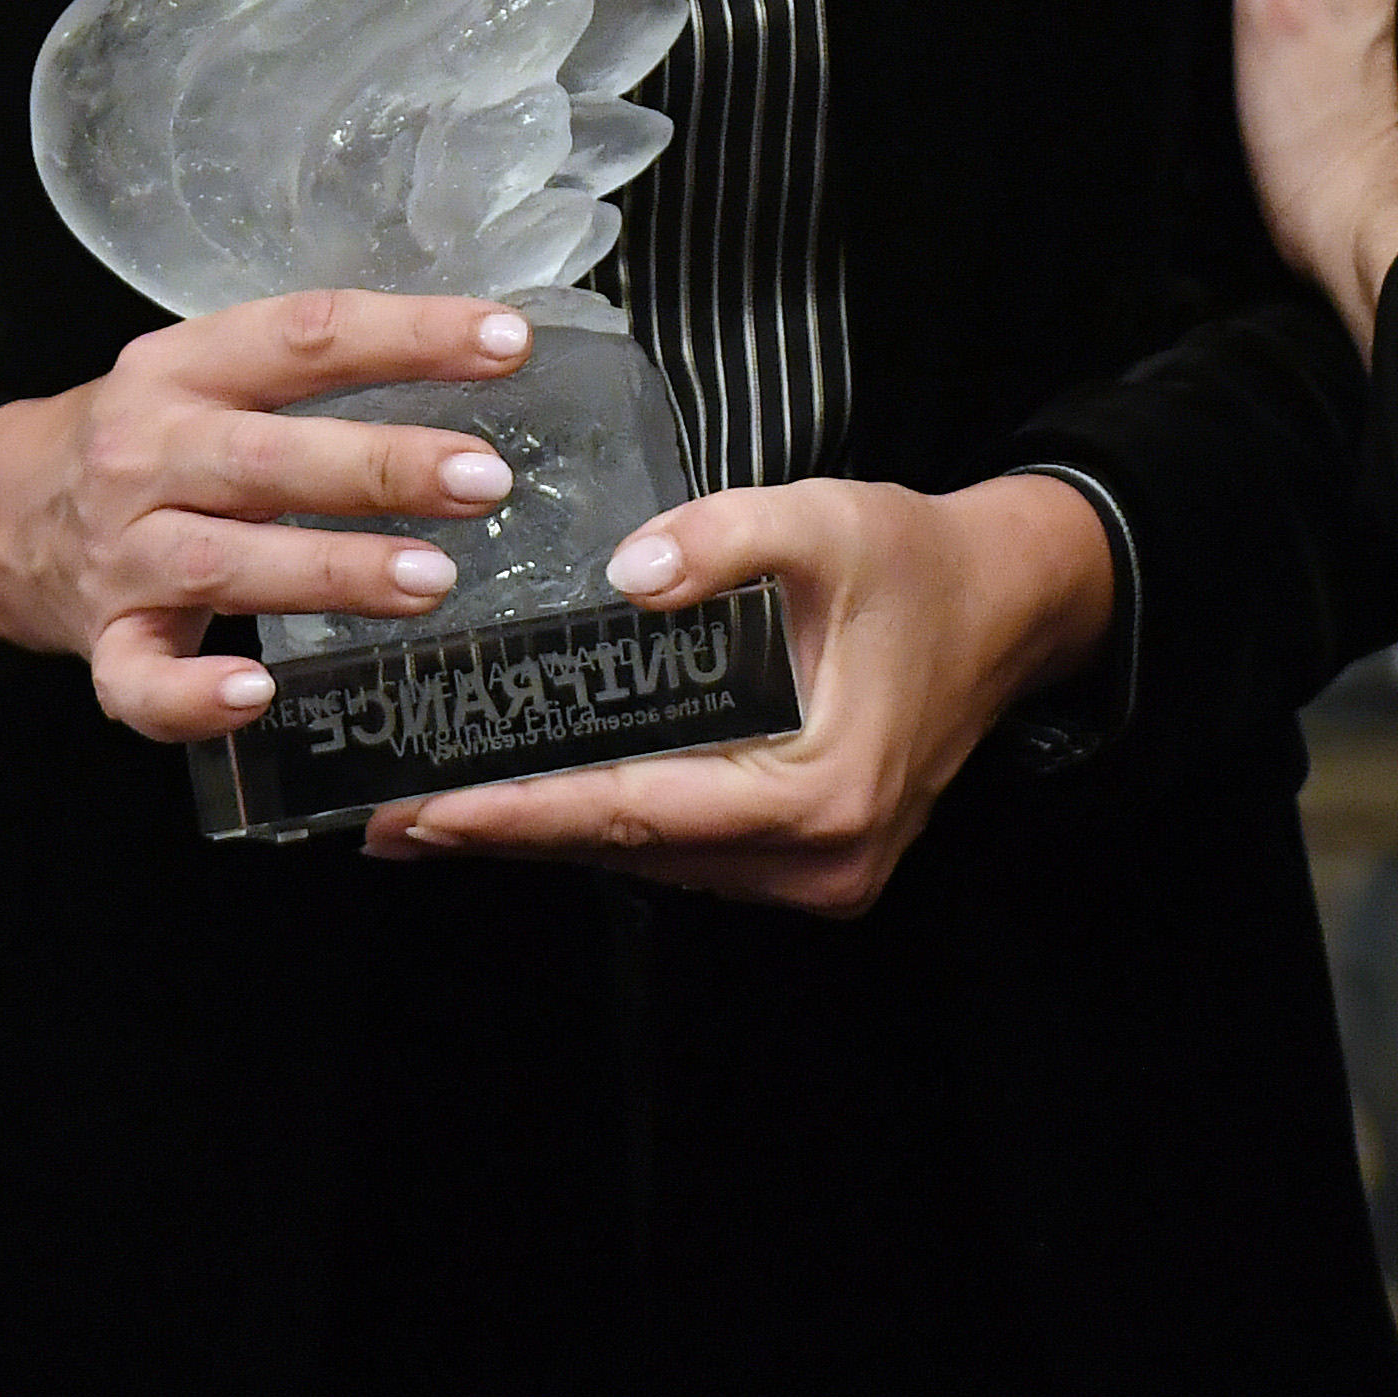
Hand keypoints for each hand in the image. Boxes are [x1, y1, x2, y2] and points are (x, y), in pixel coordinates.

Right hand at [0, 290, 535, 741]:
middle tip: (485, 480)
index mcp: (185, 368)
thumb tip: (478, 357)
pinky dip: (194, 695)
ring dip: (329, 573)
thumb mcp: (209, 374)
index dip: (409, 335)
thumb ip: (312, 371)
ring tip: (432, 582)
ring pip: (224, 562)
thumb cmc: (146, 438)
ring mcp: (122, 552)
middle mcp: (148, 453)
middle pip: (266, 456)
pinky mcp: (105, 641)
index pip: (304, 334)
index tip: (508, 343)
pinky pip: (141, 679)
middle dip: (380, 467)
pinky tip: (259, 693)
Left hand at [359, 469, 1116, 916]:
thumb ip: (723, 537)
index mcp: (822, 793)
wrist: (1009, 605)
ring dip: (552, 833)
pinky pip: (688, 852)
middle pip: (631, 852)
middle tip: (389, 817)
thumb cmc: (916, 560)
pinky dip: (612, 826)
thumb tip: (624, 577)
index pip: (636, 810)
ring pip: (654, 862)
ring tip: (438, 808)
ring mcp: (819, 878)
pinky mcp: (814, 868)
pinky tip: (540, 798)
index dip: (522, 812)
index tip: (426, 811)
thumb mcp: (826, 518)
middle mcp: (819, 862)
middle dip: (507, 831)